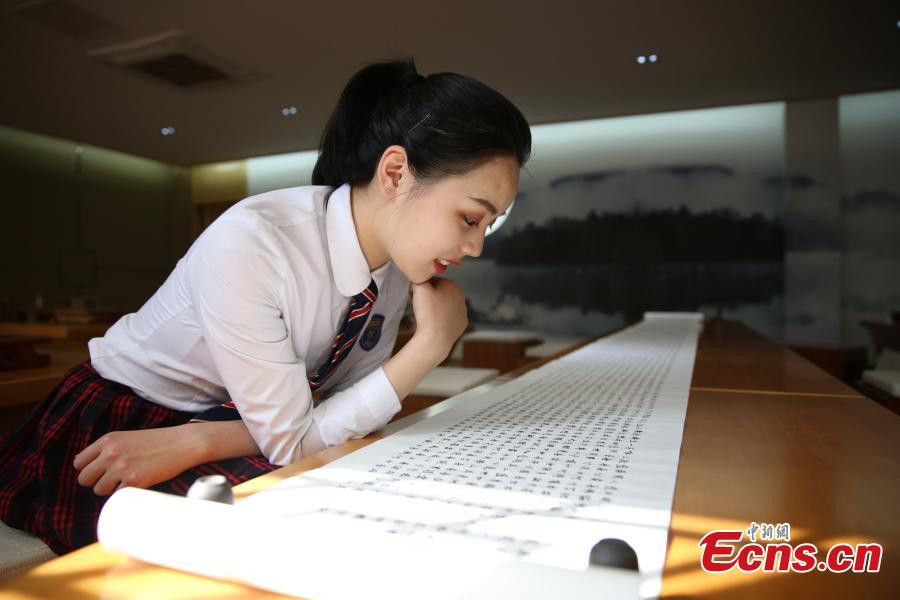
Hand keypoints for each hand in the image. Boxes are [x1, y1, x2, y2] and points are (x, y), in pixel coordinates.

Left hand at [73, 427, 204, 495]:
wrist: (184, 443)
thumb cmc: (158, 441)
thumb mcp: (128, 438)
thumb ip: (107, 449)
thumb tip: (82, 465)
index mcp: (108, 440)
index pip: (79, 463)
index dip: (89, 470)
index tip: (101, 473)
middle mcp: (111, 453)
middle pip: (84, 479)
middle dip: (96, 482)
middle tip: (114, 480)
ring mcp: (121, 467)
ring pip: (99, 490)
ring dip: (111, 490)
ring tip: (128, 481)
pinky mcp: (134, 480)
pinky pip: (117, 496)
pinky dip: (126, 494)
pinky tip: (138, 485)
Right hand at [409, 277, 467, 359]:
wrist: (436, 338)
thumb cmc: (428, 313)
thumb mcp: (419, 288)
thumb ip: (419, 277)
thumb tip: (419, 277)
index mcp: (452, 285)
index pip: (434, 281)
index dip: (423, 287)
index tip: (416, 295)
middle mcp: (461, 296)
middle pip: (442, 292)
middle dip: (431, 296)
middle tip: (419, 304)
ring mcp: (463, 310)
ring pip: (447, 304)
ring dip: (437, 307)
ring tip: (426, 314)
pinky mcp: (462, 323)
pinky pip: (450, 317)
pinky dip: (443, 318)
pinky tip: (435, 322)